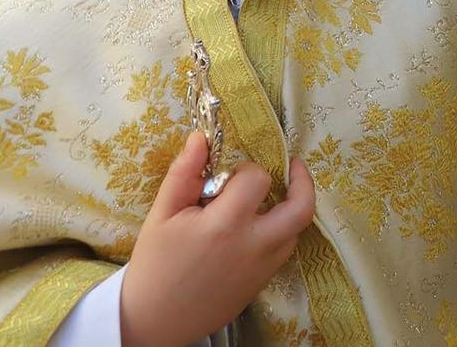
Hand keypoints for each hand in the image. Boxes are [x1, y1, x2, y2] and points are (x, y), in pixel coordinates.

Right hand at [120, 133, 315, 346]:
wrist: (153, 319)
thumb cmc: (155, 264)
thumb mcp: (162, 214)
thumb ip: (184, 172)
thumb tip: (201, 137)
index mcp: (225, 225)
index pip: (258, 179)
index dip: (246, 170)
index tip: (228, 176)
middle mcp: (254, 246)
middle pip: (301, 208)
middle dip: (302, 182)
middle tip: (292, 166)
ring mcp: (263, 268)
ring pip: (296, 230)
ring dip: (288, 209)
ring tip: (268, 198)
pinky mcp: (263, 283)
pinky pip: (284, 250)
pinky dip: (279, 232)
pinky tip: (256, 226)